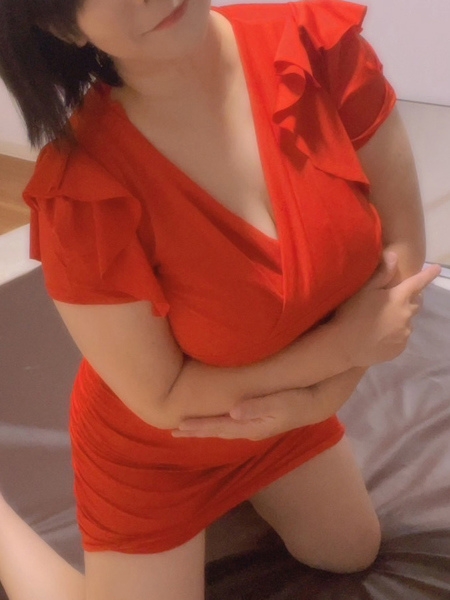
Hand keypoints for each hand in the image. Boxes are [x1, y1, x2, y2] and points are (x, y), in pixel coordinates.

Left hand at [172, 387, 316, 440]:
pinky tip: (211, 420)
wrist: (316, 404)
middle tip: (172, 431)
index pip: (218, 427)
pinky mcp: (257, 420)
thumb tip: (232, 412)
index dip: (198, 427)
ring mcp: (253, 427)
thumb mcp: (280, 403)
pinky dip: (215, 423)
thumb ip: (256, 407)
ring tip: (186, 428)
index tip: (177, 426)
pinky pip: (229, 424)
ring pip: (222, 429)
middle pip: (216, 431)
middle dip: (195, 431)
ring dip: (203, 428)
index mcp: (251, 427)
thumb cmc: (298, 400)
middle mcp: (249, 430)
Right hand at [335, 252, 440, 366]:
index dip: (428, 274)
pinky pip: (402, 337)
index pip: (418, 282)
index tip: (437, 269)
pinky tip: (379, 335)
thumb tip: (394, 255)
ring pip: (408, 321)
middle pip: (415, 303)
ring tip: (381, 321)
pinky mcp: (400, 348)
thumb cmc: (351, 314)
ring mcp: (405, 333)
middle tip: (392, 301)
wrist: (344, 346)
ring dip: (400, 318)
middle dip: (409, 299)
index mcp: (399, 297)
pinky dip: (395, 334)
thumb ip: (381, 273)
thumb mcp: (363, 290)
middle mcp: (407, 315)